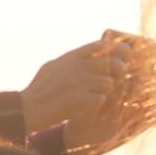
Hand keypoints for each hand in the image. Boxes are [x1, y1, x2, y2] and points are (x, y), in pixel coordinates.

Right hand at [20, 31, 155, 151]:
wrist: (27, 109)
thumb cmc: (40, 89)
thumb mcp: (53, 66)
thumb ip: (72, 59)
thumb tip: (92, 52)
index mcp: (70, 57)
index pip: (101, 45)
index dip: (118, 47)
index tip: (128, 52)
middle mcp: (76, 66)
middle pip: (112, 64)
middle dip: (120, 70)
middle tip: (120, 76)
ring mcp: (79, 82)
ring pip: (109, 84)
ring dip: (104, 91)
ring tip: (90, 96)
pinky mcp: (80, 99)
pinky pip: (101, 100)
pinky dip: (96, 104)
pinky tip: (83, 106)